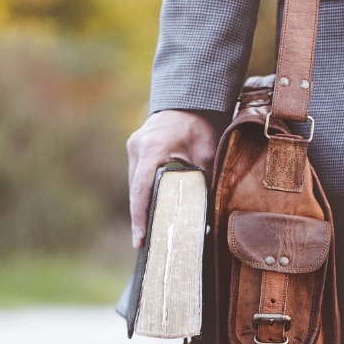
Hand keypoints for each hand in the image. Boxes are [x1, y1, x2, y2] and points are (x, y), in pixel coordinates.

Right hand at [126, 110, 222, 247]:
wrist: (189, 100)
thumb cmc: (199, 124)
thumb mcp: (206, 151)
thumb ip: (204, 177)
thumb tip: (208, 209)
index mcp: (152, 148)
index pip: (141, 188)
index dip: (139, 216)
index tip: (139, 238)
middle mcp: (137, 148)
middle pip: (135, 190)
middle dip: (139, 217)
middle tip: (145, 243)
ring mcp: (134, 147)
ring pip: (135, 184)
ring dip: (141, 205)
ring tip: (147, 233)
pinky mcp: (136, 149)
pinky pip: (137, 176)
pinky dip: (143, 193)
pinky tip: (150, 209)